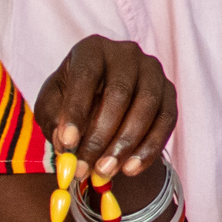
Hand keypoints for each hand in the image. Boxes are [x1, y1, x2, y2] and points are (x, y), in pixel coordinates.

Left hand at [33, 37, 178, 185]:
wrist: (101, 100)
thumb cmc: (71, 99)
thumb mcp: (51, 106)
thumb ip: (53, 121)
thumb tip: (65, 142)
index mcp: (92, 49)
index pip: (86, 76)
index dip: (76, 110)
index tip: (66, 143)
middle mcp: (126, 53)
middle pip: (120, 93)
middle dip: (101, 136)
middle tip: (85, 168)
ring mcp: (152, 70)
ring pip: (147, 106)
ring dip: (126, 145)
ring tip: (105, 172)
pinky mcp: (169, 91)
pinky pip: (166, 120)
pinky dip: (150, 148)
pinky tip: (130, 169)